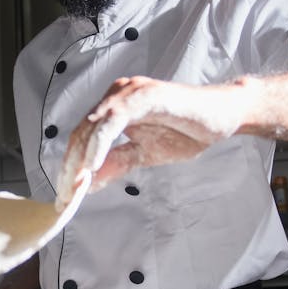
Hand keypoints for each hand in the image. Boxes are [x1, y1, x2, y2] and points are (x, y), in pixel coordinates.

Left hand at [56, 76, 252, 204]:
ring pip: (92, 126)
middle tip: (65, 196)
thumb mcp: (144, 154)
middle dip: (70, 166)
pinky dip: (99, 143)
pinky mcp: (144, 94)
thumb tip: (88, 184)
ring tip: (75, 186)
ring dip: (80, 158)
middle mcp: (116, 95)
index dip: (70, 166)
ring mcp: (129, 92)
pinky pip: (113, 120)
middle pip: (81, 132)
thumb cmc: (187, 130)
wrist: (222, 117)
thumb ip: (116, 164)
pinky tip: (93, 165)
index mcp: (114, 107)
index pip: (82, 137)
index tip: (65, 194)